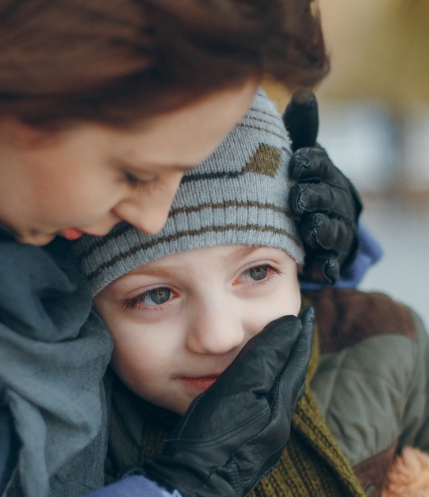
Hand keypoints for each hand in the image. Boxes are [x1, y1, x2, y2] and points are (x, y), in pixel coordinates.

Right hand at [141, 308, 313, 496]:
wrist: (196, 486)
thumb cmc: (212, 437)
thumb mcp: (238, 388)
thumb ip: (264, 358)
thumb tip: (289, 327)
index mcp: (279, 406)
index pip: (294, 361)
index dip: (298, 336)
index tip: (304, 315)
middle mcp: (278, 425)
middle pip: (292, 380)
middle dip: (295, 354)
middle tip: (296, 331)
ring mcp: (266, 442)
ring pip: (281, 399)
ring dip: (284, 374)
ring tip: (280, 358)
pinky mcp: (251, 454)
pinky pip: (269, 415)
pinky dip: (270, 395)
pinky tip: (259, 398)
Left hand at [283, 89, 362, 284]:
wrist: (323, 219)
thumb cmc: (303, 182)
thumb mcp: (299, 156)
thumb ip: (299, 129)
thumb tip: (302, 93)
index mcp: (323, 175)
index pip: (318, 166)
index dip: (309, 164)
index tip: (296, 163)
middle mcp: (333, 201)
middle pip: (326, 199)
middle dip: (314, 199)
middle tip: (298, 200)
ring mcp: (334, 230)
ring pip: (331, 230)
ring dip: (321, 231)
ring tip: (310, 231)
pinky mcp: (331, 257)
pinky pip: (330, 263)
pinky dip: (325, 266)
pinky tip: (318, 270)